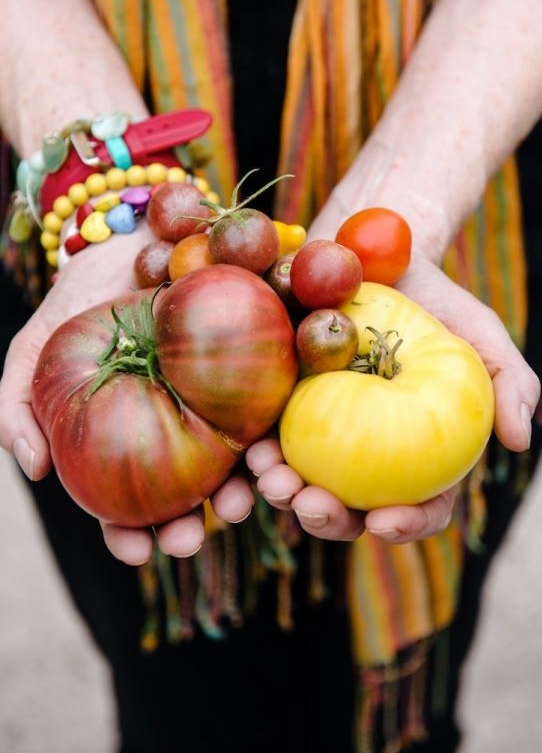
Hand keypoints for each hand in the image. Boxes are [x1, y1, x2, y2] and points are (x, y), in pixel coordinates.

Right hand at [0, 227, 253, 565]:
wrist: (136, 233)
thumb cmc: (80, 297)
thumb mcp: (36, 348)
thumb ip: (18, 404)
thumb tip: (35, 470)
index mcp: (129, 438)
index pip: (125, 503)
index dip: (128, 535)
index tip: (134, 552)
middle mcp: (178, 427)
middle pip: (187, 493)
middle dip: (190, 526)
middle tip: (191, 538)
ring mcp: (221, 401)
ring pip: (234, 462)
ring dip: (239, 491)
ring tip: (237, 501)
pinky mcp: (260, 366)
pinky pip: (270, 407)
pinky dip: (271, 432)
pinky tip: (269, 448)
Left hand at [251, 196, 539, 543]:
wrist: (377, 253)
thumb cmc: (436, 302)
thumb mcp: (480, 335)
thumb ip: (508, 382)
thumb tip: (520, 442)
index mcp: (418, 453)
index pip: (420, 504)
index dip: (406, 524)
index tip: (385, 521)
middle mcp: (367, 455)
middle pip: (351, 508)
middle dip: (329, 520)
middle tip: (314, 504)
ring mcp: (320, 435)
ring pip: (299, 483)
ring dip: (284, 493)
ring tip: (272, 479)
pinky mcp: (280, 408)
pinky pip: (264, 440)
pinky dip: (254, 456)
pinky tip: (249, 452)